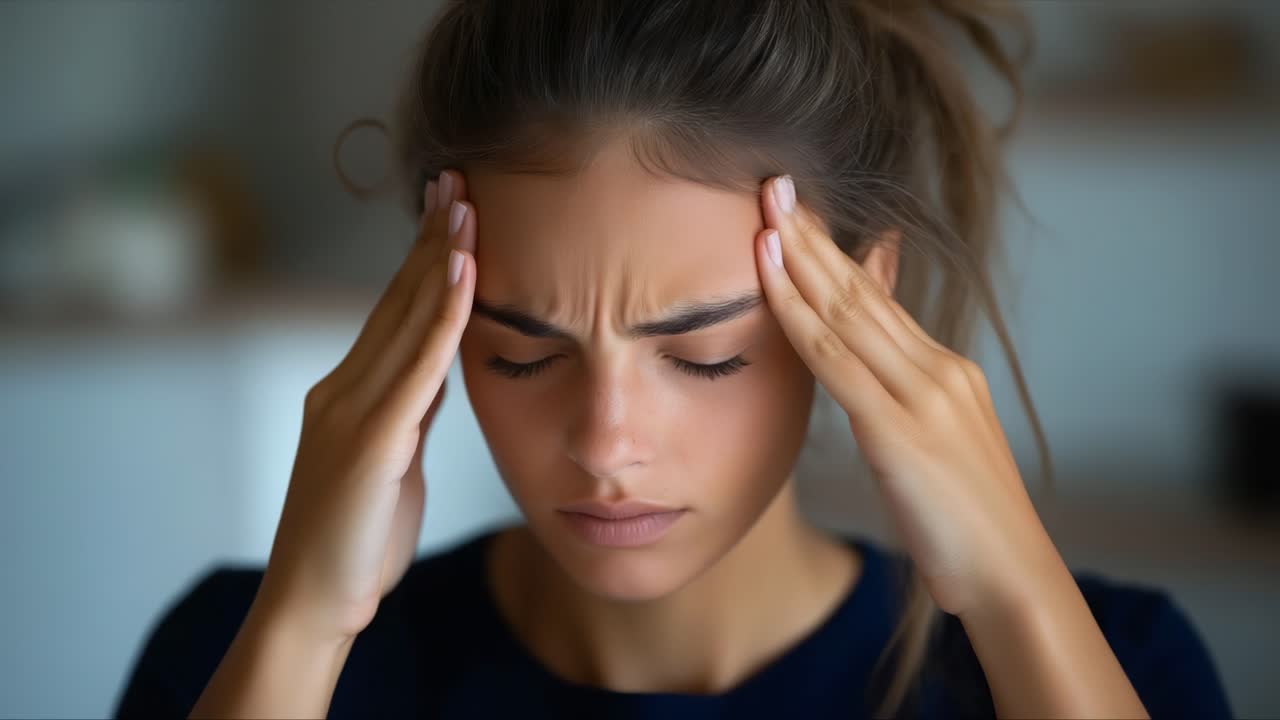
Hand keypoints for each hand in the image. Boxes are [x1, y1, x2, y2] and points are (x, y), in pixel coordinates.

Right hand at [257, 169, 476, 640]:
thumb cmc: (356, 540)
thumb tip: (440, 366)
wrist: (315, 603)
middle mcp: (344, 389)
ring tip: (464, 204)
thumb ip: (411, 409)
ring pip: (404, 319)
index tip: (450, 212)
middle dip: (429, 238)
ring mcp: (352, 411)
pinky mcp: (371, 440)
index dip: (423, 260)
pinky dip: (443, 314)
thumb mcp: (393, 460)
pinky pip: (417, 365)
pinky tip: (463, 273)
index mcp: (350, 394)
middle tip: (455, 180)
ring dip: (439, 257)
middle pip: (395, 300)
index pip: (394, 313)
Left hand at [754, 175, 1060, 616]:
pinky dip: (798, 315)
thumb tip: (869, 379)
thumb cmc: (968, 527)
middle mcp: (939, 370)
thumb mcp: (937, 450)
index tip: (799, 216)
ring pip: (848, 312)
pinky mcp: (900, 428)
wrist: (1011, 577)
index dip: (835, 254)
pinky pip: (836, 360)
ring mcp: (923, 394)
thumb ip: (905, 405)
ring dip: (799, 259)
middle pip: (861, 291)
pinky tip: (768, 281)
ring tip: (765, 212)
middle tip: (774, 185)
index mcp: (947, 374)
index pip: (879, 301)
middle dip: (812, 237)